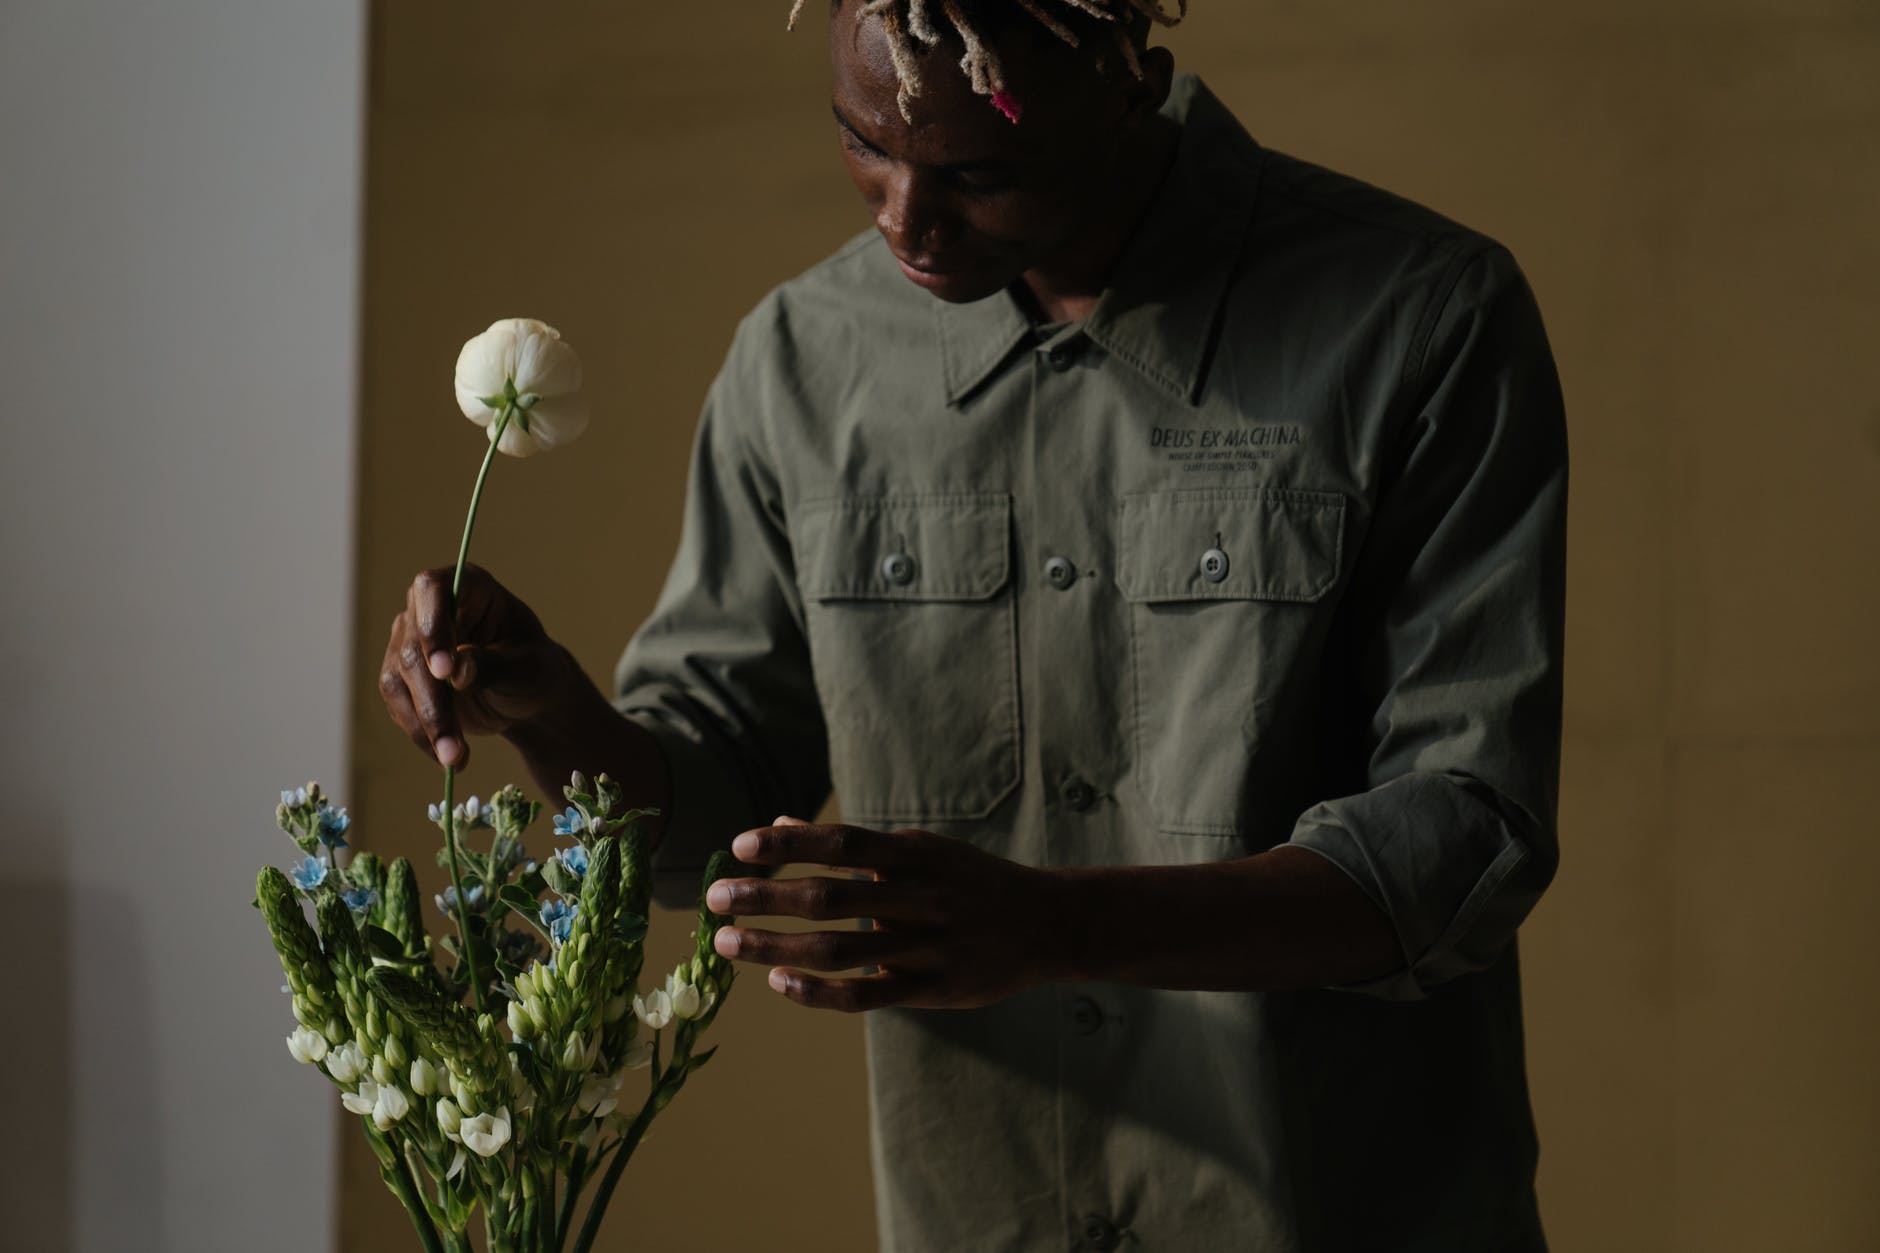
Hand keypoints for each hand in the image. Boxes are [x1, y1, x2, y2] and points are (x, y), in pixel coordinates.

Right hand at [377, 564, 581, 767]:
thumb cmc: (535, 668)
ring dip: (425, 724)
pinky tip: (447, 757)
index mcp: (467, 587)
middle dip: (432, 699)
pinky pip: (399, 706)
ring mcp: (411, 644)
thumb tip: (457, 668)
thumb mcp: (529, 666)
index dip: (432, 626)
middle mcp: (428, 610)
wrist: (529, 698)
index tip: (444, 670)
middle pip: (413, 646)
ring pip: (398, 680)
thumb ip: (495, 664)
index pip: (433, 589)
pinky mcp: (404, 680)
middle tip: (452, 740)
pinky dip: (421, 734)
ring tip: (455, 759)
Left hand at [705, 817, 1060, 1011]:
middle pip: (830, 895)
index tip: (740, 846)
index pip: (842, 842)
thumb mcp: (920, 852)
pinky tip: (778, 984)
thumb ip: (851, 845)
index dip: (790, 844)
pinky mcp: (935, 989)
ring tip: (728, 944)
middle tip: (714, 898)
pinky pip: (867, 995)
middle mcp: (921, 896)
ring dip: (777, 947)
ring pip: (840, 949)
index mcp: (916, 854)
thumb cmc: (969, 881)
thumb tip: (780, 825)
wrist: (1048, 923)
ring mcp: (928, 946)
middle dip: (767, 896)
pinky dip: (819, 991)